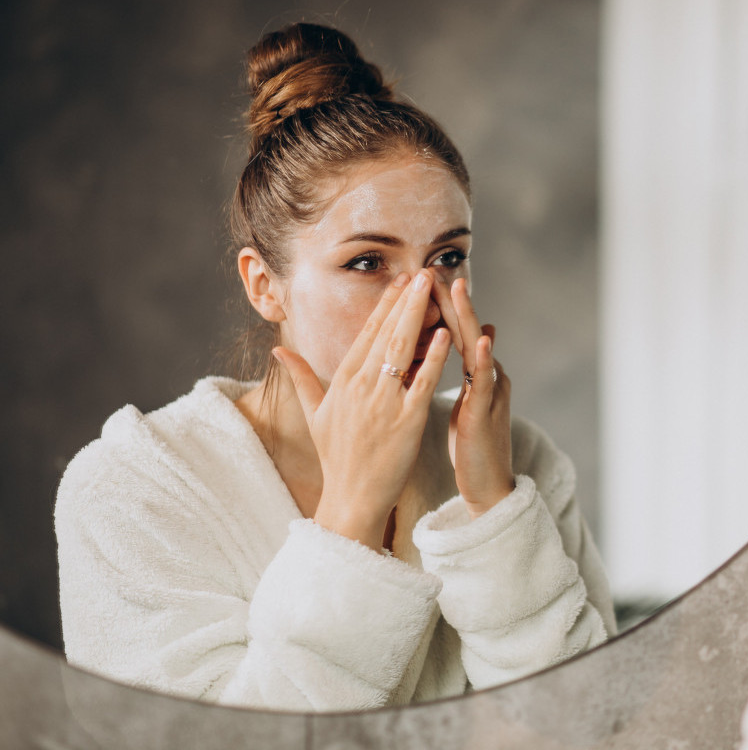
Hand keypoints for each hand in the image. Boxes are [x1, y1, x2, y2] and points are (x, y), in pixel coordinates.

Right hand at [274, 270, 451, 549]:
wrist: (352, 497)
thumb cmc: (338, 456)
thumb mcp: (315, 414)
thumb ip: (301, 377)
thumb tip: (279, 349)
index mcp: (342, 381)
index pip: (366, 333)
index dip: (385, 305)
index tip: (400, 280)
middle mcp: (361, 386)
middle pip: (386, 333)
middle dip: (406, 299)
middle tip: (423, 271)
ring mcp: (384, 403)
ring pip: (403, 350)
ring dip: (419, 315)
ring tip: (433, 289)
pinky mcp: (406, 421)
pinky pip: (422, 382)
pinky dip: (433, 357)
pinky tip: (446, 334)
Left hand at [434, 277, 514, 518]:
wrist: (490, 484)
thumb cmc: (473, 444)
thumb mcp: (465, 401)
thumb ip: (463, 371)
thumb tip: (467, 339)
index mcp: (471, 373)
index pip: (452, 332)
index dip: (437, 306)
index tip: (418, 280)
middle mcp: (485, 375)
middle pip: (465, 330)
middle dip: (451, 300)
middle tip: (435, 269)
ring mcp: (489, 392)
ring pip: (477, 348)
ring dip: (468, 317)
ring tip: (458, 288)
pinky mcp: (488, 414)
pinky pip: (485, 384)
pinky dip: (485, 360)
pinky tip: (482, 341)